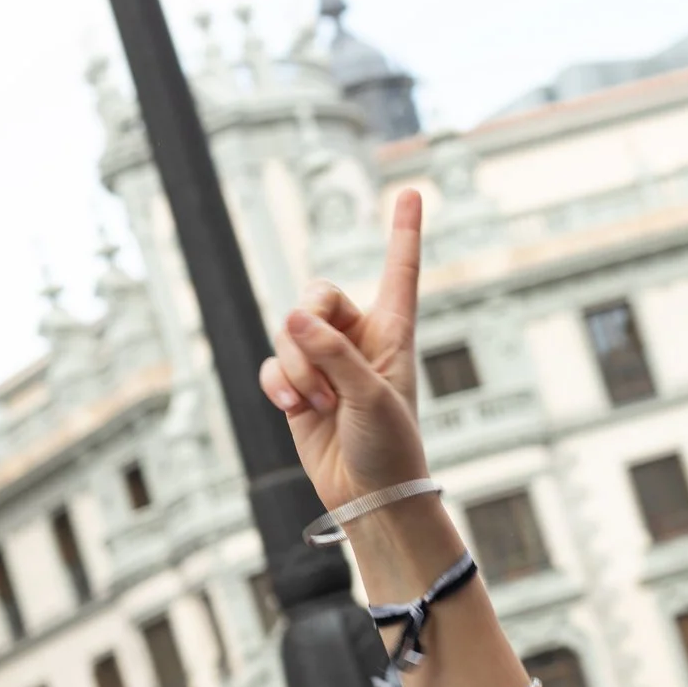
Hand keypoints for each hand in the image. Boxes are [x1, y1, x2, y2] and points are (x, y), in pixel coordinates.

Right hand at [259, 188, 430, 510]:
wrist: (369, 494)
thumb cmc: (389, 446)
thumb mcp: (371, 397)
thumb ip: (334, 354)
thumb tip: (292, 317)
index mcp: (394, 333)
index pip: (400, 273)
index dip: (404, 232)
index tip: (413, 192)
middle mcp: (359, 339)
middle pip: (317, 296)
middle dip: (309, 330)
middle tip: (324, 377)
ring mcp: (326, 361)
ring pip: (289, 333)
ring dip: (298, 370)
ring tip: (321, 407)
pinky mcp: (299, 385)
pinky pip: (274, 364)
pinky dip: (280, 385)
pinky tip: (295, 410)